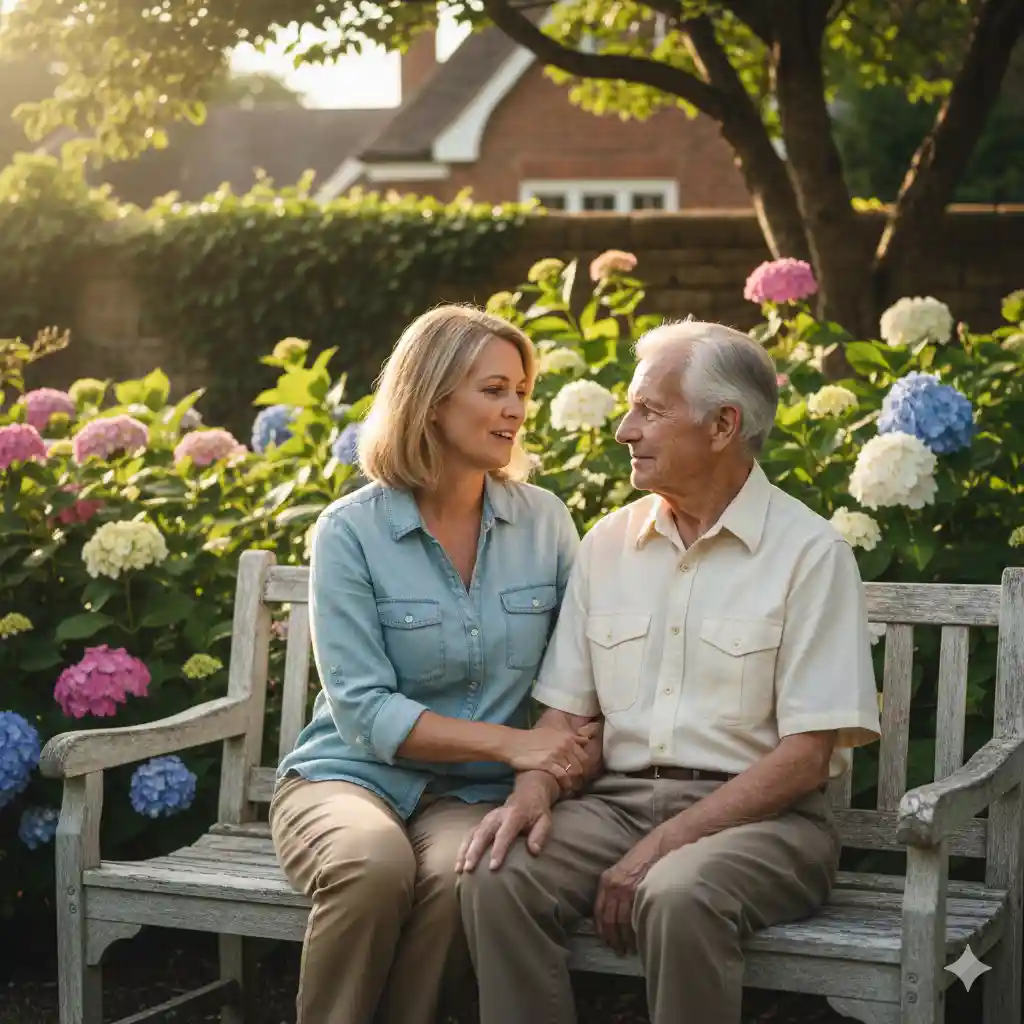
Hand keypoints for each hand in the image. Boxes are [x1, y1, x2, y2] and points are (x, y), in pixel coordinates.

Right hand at [456, 774, 554, 872]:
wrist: (527, 793)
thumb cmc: (537, 812)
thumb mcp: (545, 820)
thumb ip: (540, 834)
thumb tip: (534, 851)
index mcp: (514, 815)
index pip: (505, 833)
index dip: (498, 850)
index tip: (493, 867)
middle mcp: (497, 816)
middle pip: (483, 833)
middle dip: (475, 851)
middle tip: (469, 869)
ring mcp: (488, 818)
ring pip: (473, 834)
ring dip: (464, 851)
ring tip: (459, 869)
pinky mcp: (482, 822)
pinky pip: (469, 835)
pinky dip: (462, 848)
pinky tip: (458, 863)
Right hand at [504, 725, 592, 791]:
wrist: (513, 743)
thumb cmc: (531, 739)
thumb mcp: (552, 733)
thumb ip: (568, 738)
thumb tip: (585, 740)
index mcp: (567, 737)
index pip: (584, 755)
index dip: (585, 767)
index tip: (582, 775)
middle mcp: (565, 744)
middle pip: (581, 765)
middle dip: (580, 777)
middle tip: (577, 785)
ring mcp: (557, 754)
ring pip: (573, 771)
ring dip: (573, 782)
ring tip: (570, 788)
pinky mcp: (548, 763)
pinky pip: (563, 776)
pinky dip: (564, 784)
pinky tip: (563, 788)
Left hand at [593, 835, 662, 955]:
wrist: (660, 845)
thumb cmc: (643, 857)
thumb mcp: (623, 871)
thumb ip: (617, 888)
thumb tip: (615, 911)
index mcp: (606, 880)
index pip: (598, 910)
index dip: (601, 927)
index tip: (604, 939)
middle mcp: (613, 886)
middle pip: (608, 919)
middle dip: (612, 937)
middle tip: (617, 950)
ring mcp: (626, 890)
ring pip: (621, 922)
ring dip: (624, 938)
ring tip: (628, 950)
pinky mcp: (640, 893)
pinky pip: (635, 917)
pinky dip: (636, 931)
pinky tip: (638, 939)